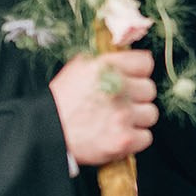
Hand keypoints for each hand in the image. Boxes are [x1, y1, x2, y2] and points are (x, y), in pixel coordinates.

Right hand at [52, 51, 158, 165]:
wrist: (45, 132)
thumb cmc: (61, 101)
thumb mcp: (79, 67)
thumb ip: (106, 61)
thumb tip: (128, 56)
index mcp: (108, 67)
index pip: (145, 63)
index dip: (138, 73)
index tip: (132, 79)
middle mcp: (118, 88)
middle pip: (149, 90)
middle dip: (137, 97)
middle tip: (119, 104)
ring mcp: (123, 115)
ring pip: (150, 114)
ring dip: (137, 119)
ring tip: (117, 121)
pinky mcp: (124, 139)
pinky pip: (146, 137)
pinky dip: (135, 139)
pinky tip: (118, 135)